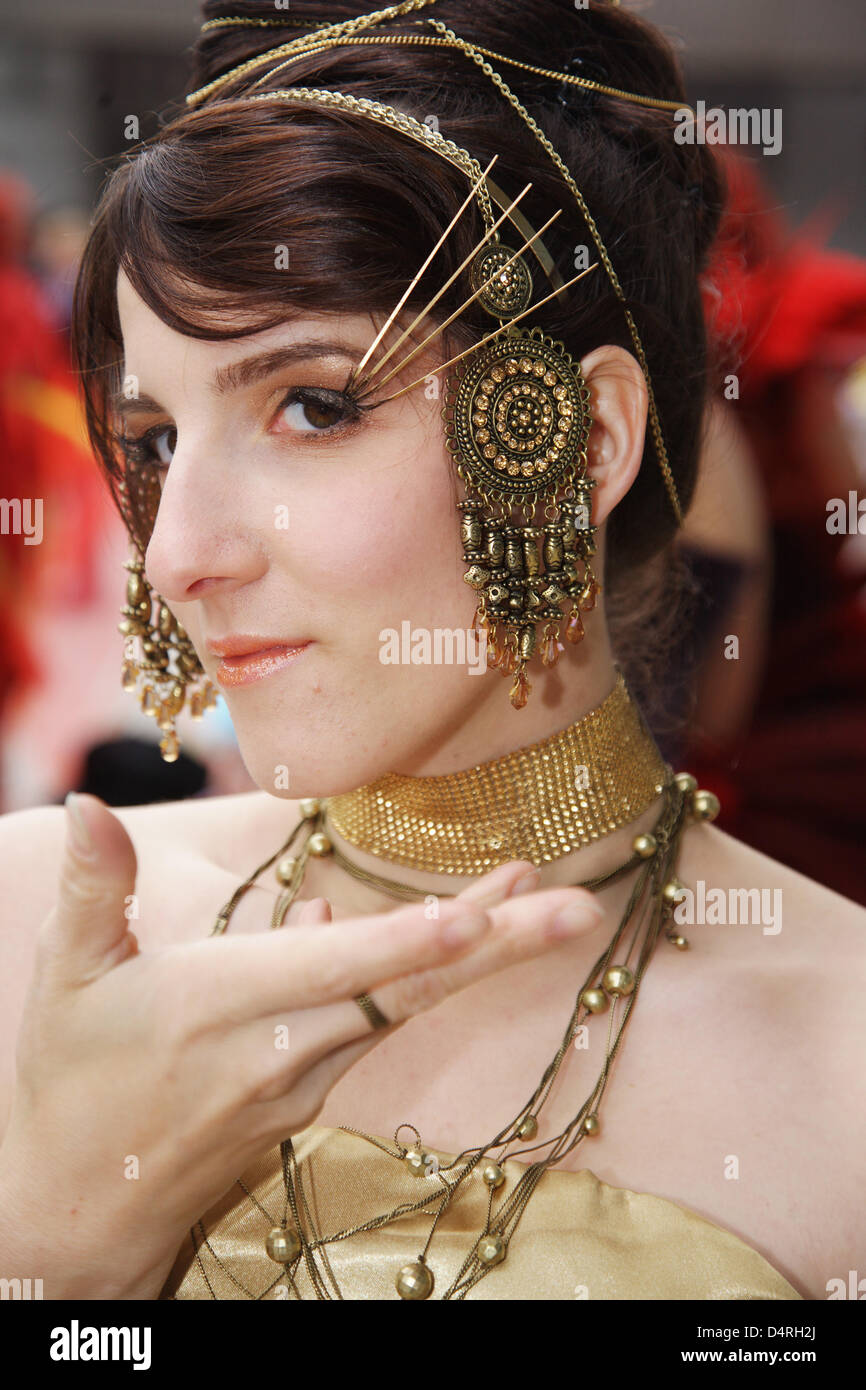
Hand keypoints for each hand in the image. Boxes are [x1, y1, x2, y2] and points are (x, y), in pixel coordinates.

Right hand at [0, 794, 602, 1297]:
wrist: (81, 1209)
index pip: (336, 968)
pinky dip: (421, 976)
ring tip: (546, 898)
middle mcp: (278, 1048)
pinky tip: (456, 926)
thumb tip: (90, 800)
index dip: (413, 941)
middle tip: (579, 909)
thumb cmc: (71, 1081)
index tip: (481, 912)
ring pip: (406, 1008)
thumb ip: (94, 888)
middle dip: (497, 948)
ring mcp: (303, 1080)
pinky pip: (376, 1024)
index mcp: (217, 1007)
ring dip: (479, 954)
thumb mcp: (67, 981)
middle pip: (404, 992)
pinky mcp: (310, 1095)